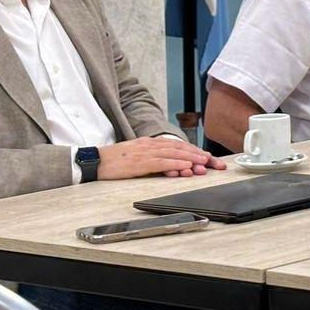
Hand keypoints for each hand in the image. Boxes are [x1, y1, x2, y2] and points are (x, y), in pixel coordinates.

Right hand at [98, 136, 226, 179]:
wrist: (95, 160)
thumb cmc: (116, 161)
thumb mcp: (138, 157)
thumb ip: (156, 160)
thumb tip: (175, 166)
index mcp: (152, 143)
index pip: (178, 146)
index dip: (195, 151)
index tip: (209, 158)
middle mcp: (151, 145)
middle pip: (180, 148)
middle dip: (199, 155)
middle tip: (214, 162)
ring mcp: (145, 152)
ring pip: (174, 153)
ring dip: (191, 158)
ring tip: (205, 162)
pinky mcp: (139, 162)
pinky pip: (161, 162)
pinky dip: (175, 164)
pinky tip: (185, 166)